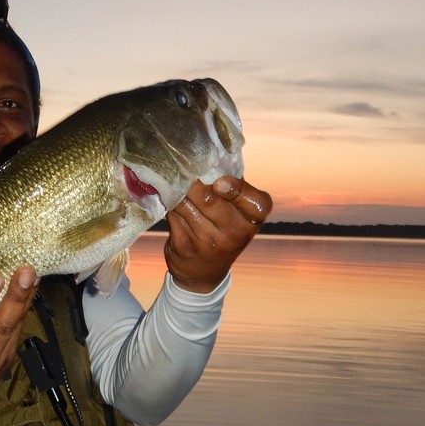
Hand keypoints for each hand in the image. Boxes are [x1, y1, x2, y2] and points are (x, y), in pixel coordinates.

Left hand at [164, 176, 271, 292]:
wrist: (204, 272)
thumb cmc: (223, 229)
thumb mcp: (238, 212)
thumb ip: (233, 186)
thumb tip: (212, 153)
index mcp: (253, 219)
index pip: (255, 202)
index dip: (236, 188)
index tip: (219, 183)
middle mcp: (235, 233)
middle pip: (209, 198)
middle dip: (194, 181)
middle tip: (185, 169)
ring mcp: (208, 241)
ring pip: (186, 203)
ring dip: (179, 190)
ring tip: (176, 181)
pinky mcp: (184, 245)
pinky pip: (173, 214)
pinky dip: (169, 202)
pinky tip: (170, 198)